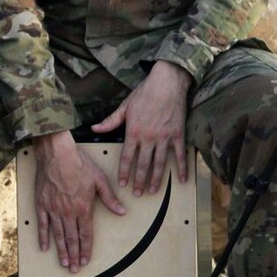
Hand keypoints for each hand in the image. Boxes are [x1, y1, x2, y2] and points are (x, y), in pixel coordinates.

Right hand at [32, 130, 126, 271]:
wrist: (57, 154)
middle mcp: (68, 212)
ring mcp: (53, 209)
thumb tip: (123, 211)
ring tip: (63, 263)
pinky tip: (44, 247)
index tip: (86, 260)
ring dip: (61, 251)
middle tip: (74, 269)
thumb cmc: (79, 164)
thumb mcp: (100, 180)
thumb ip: (110, 199)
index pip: (86, 234)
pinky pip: (42, 224)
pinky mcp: (41, 204)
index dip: (86, 249)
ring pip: (58, 235)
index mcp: (83, 208)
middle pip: (71, 239)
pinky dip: (43, 237)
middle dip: (74, 255)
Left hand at [92, 60, 193, 195]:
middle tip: (138, 194)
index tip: (122, 184)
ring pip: (160, 163)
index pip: (126, 157)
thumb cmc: (144, 93)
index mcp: (133, 132)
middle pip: (143, 164)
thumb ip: (110, 121)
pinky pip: (180, 155)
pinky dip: (181, 168)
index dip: (124, 172)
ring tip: (154, 191)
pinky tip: (181, 179)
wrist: (167, 83)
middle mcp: (149, 138)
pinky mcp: (178, 134)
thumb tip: (94, 129)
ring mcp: (165, 137)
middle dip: (140, 181)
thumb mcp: (124, 107)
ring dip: (157, 179)